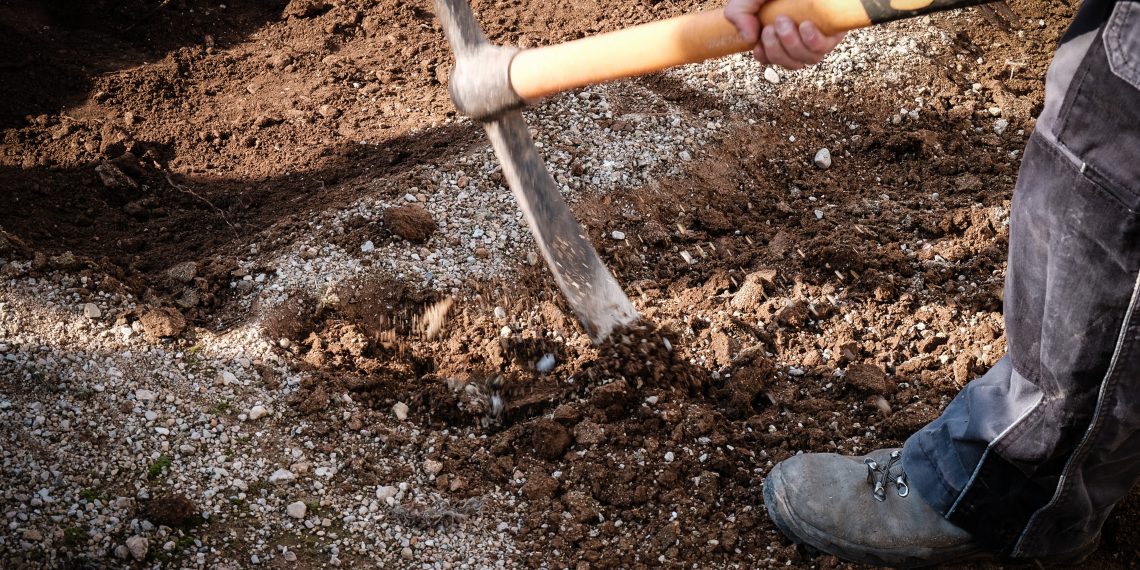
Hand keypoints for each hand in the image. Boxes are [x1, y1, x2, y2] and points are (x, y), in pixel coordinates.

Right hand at [724, 0, 845, 69]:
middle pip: (790, 64)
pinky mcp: (832, 30)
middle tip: (770, 28)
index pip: (773, 58)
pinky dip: (811, 41)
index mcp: (779, 32)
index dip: (765, 57)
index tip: (758, 46)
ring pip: (807, 60)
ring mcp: (817, 35)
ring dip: (791, 45)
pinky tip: (804, 25)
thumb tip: (749, 39)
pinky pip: (822, 48)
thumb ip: (739, 14)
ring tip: (784, 21)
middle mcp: (799, 36)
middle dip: (776, 50)